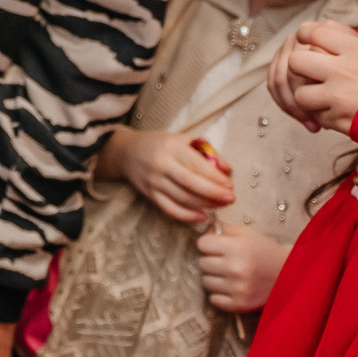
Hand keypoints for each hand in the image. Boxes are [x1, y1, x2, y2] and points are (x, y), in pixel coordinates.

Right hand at [104, 126, 235, 224]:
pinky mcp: (150, 195)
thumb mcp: (182, 140)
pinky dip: (187, 216)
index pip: (197, 165)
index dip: (215, 177)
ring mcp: (154, 181)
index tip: (230, 184)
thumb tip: (227, 169)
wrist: (126, 152)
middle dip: (214, 193)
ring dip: (205, 205)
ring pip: (183, 198)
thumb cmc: (159, 144)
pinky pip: (170, 209)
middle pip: (191, 183)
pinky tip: (202, 216)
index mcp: (172, 148)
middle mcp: (162, 165)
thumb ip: (206, 152)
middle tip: (230, 198)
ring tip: (221, 206)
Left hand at [195, 222, 288, 313]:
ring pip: (206, 282)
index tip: (216, 246)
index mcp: (237, 248)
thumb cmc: (265, 251)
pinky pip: (214, 299)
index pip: (202, 244)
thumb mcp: (247, 234)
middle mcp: (236, 268)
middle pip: (202, 263)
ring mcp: (238, 288)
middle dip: (210, 260)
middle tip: (224, 261)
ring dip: (214, 277)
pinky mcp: (240, 304)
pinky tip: (231, 287)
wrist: (289, 275)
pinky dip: (219, 294)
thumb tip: (203, 231)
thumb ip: (223, 229)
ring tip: (229, 274)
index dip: (208, 243)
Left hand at [268, 18, 357, 135]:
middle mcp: (342, 69)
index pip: (312, 31)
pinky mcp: (340, 119)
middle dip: (299, 70)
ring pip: (300, 94)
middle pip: (296, 60)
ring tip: (324, 100)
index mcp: (355, 48)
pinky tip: (338, 115)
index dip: (305, 36)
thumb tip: (324, 31)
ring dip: (309, 99)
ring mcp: (338, 95)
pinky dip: (323, 118)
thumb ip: (350, 43)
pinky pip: (317, 117)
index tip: (307, 43)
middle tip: (311, 76)